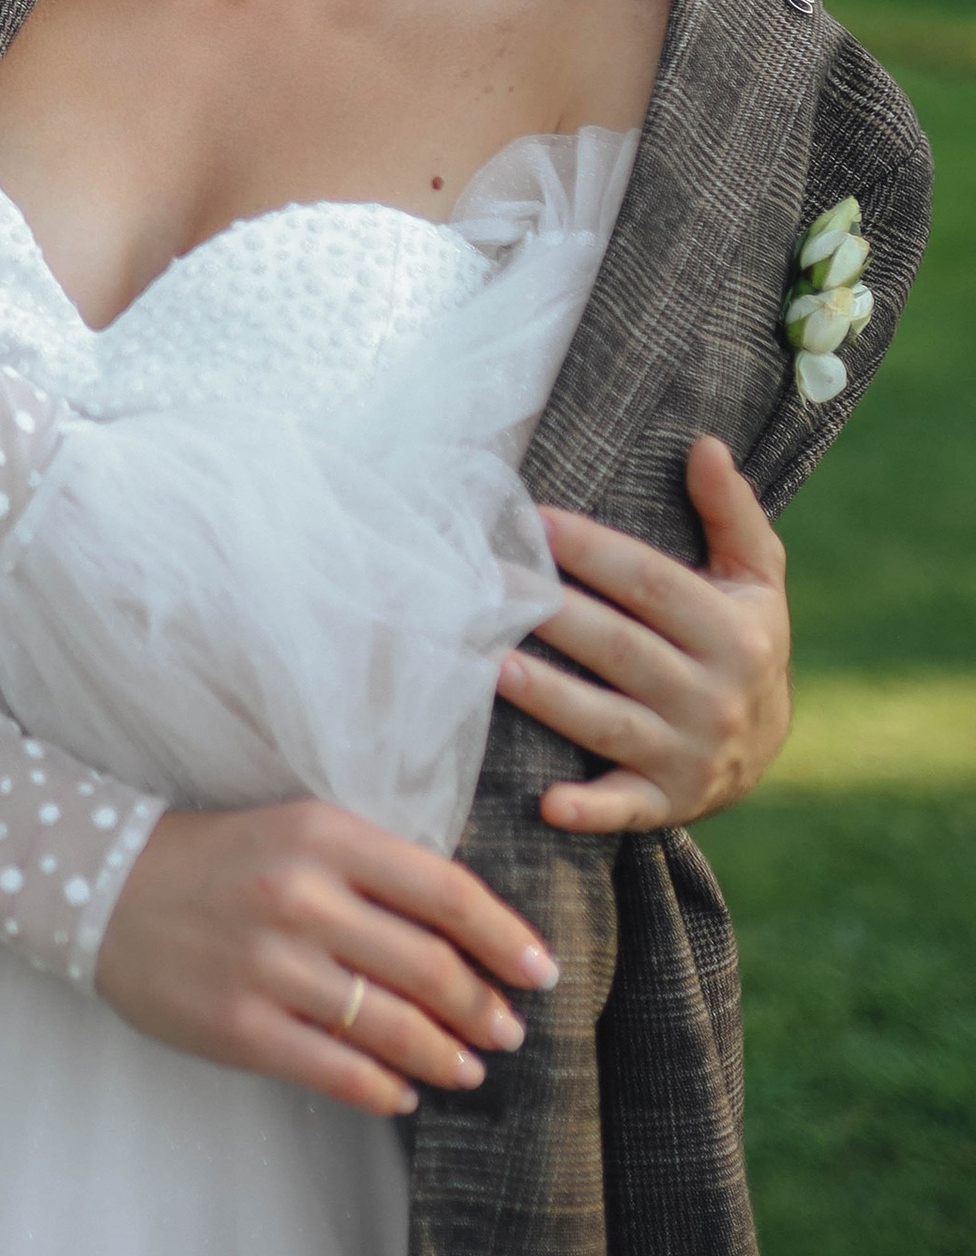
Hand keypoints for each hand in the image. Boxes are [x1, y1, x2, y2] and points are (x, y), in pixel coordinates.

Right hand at [92, 799, 561, 1120]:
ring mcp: (267, 966)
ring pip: (392, 1026)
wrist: (101, 886)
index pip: (446, 892)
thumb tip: (464, 935)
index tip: (542, 972)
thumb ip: (374, 871)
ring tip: (468, 1067)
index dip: (507, 938)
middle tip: (507, 1029)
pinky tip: (403, 1092)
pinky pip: (336, 1070)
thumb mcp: (296, 832)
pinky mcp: (237, 1026)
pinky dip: (384, 1088)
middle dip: (484, 1007)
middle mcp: (300, 897)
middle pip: (429, 966)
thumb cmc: (217, 859)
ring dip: (446, 1055)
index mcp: (323, 834)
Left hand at [502, 436, 791, 832]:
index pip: (654, 585)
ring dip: (553, 699)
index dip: (594, 552)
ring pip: (611, 723)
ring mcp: (690, 754)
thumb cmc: (741, 638)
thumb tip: (705, 445)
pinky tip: (546, 803)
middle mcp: (715, 696)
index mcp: (734, 632)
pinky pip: (625, 809)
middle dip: (555, 615)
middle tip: (489, 584)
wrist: (766, 746)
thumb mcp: (755, 575)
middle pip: (623, 649)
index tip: (535, 519)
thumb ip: (730, 511)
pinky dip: (589, 810)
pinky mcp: (668, 802)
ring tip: (492, 666)